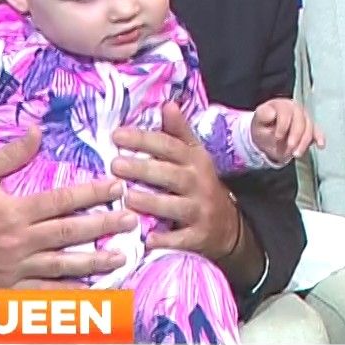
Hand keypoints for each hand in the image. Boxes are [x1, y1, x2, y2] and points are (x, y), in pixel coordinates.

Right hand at [0, 130, 137, 287]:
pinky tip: (91, 290)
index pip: (61, 201)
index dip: (92, 193)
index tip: (116, 188)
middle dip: (103, 225)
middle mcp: (17, 242)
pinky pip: (43, 294)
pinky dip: (68, 294)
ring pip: (62, 266)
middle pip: (69, 233)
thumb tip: (38, 131)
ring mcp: (13, 269)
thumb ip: (10, 154)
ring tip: (121, 256)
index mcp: (13, 212)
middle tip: (130, 221)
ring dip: (94, 261)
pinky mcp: (6, 290)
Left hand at [112, 103, 240, 256]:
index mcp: (195, 160)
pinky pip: (181, 238)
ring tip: (127, 197)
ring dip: (151, 202)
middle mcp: (199, 183)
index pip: (169, 145)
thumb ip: (179, 132)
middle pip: (171, 174)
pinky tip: (147, 239)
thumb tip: (167, 104)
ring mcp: (200, 211)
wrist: (228, 226)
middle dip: (143, 168)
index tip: (117, 135)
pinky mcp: (199, 237)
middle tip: (116, 164)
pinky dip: (166, 239)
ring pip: (175, 206)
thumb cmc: (200, 185)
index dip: (144, 139)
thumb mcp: (194, 156)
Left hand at [252, 98, 322, 162]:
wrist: (267, 136)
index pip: (285, 111)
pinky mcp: (310, 126)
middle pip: (300, 119)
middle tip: (289, 148)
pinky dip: (319, 137)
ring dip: (304, 142)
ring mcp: (303, 116)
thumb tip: (271, 112)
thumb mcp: (257, 123)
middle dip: (296, 135)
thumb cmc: (262, 128)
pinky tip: (320, 145)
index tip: (277, 137)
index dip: (283, 125)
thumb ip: (263, 116)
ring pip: (309, 127)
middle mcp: (294, 107)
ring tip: (296, 154)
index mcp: (280, 105)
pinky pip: (317, 130)